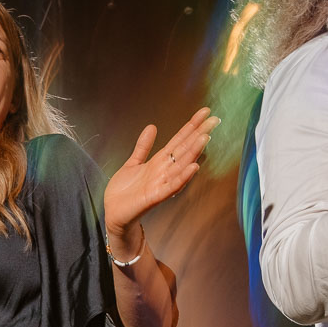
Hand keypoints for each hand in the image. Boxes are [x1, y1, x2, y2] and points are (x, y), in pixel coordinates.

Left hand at [104, 107, 218, 246]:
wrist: (114, 213)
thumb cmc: (124, 192)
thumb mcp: (132, 163)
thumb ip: (143, 146)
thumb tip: (152, 127)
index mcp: (159, 162)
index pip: (179, 140)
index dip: (191, 126)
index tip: (204, 113)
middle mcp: (164, 171)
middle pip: (184, 149)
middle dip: (199, 134)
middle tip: (214, 120)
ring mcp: (161, 184)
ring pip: (181, 165)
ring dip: (193, 152)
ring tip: (205, 137)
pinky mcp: (155, 197)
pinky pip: (172, 186)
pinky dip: (182, 177)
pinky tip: (193, 167)